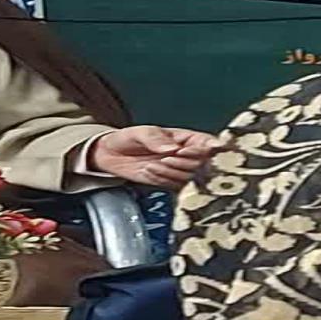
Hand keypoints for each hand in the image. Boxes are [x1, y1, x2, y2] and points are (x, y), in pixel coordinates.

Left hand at [88, 125, 223, 190]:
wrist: (111, 155)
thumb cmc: (128, 139)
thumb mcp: (140, 132)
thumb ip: (156, 138)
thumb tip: (173, 147)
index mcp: (185, 138)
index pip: (207, 143)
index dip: (209, 147)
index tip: (201, 149)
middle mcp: (186, 155)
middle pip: (202, 163)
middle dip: (184, 162)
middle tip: (167, 158)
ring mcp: (179, 170)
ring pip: (189, 177)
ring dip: (171, 172)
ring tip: (152, 164)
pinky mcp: (170, 183)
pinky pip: (175, 187)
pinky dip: (162, 180)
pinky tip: (149, 171)